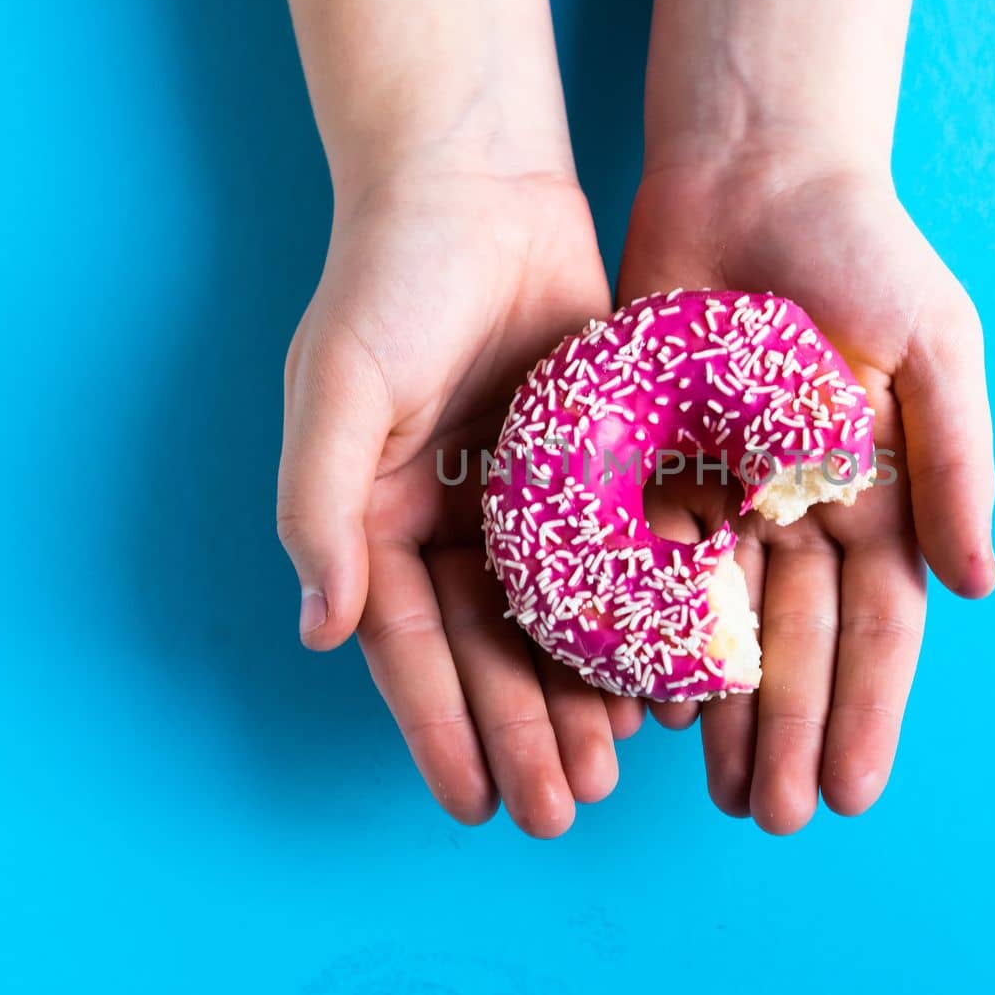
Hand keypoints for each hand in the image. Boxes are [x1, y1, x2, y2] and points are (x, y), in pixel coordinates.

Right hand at [277, 168, 643, 835]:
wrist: (478, 185)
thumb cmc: (389, 281)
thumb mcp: (337, 392)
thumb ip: (320, 511)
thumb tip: (321, 633)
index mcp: (380, 522)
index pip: (413, 650)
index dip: (442, 730)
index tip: (475, 805)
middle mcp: (453, 525)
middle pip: (493, 652)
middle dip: (525, 732)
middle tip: (563, 809)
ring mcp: (528, 500)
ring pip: (562, 620)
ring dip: (586, 693)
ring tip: (618, 766)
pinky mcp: (595, 465)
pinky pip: (623, 556)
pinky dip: (646, 612)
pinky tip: (674, 668)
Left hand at [618, 151, 994, 831]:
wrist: (752, 171)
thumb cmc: (862, 250)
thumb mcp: (937, 347)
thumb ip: (956, 464)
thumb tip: (980, 589)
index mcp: (882, 494)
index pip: (879, 627)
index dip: (870, 712)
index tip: (853, 793)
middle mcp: (806, 512)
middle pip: (799, 644)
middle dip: (791, 734)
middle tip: (772, 820)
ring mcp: (730, 495)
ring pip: (726, 625)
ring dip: (727, 712)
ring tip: (718, 795)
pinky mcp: (658, 465)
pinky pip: (652, 566)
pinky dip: (651, 633)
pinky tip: (648, 701)